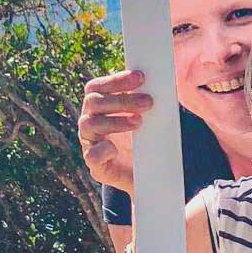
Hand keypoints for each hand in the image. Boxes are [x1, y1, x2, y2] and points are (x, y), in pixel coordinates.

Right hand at [77, 69, 152, 194]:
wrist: (146, 175)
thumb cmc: (146, 139)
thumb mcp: (148, 119)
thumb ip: (147, 102)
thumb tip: (162, 84)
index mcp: (100, 106)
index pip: (97, 87)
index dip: (116, 80)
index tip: (141, 77)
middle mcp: (90, 121)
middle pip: (94, 102)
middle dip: (122, 99)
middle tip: (148, 102)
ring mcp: (91, 143)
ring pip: (90, 124)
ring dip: (115, 121)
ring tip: (139, 122)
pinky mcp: (97, 166)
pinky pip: (92, 155)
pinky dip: (103, 149)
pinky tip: (115, 148)